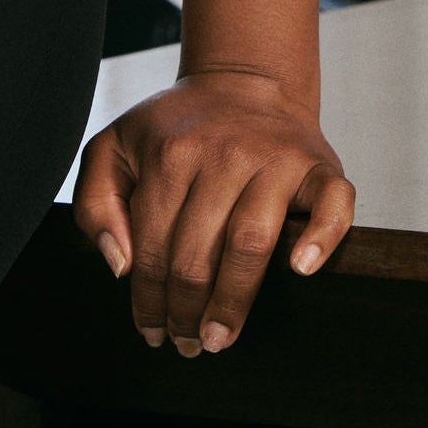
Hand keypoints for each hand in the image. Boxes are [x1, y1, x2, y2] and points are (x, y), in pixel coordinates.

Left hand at [73, 66, 355, 354]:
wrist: (243, 81)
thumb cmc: (176, 127)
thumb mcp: (115, 147)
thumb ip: (96, 202)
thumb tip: (120, 266)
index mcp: (170, 155)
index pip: (154, 246)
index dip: (149, 299)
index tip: (151, 332)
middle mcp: (223, 155)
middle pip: (200, 253)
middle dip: (188, 312)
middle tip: (188, 345)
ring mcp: (275, 159)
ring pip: (252, 242)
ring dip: (235, 301)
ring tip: (220, 338)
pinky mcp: (319, 166)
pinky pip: (331, 205)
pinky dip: (321, 238)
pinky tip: (301, 271)